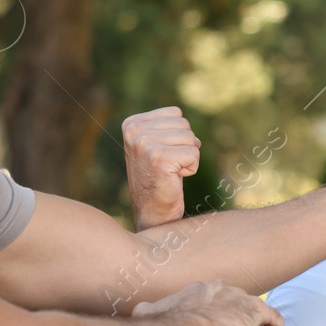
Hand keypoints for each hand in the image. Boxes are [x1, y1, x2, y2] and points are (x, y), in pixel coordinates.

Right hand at [123, 106, 199, 229]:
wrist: (152, 212)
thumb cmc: (159, 179)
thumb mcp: (156, 145)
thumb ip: (166, 128)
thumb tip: (188, 127)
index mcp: (131, 124)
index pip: (175, 114)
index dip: (177, 136)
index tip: (162, 155)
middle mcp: (134, 131)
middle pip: (184, 125)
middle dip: (184, 147)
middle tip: (168, 166)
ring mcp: (144, 144)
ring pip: (191, 138)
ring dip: (188, 158)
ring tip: (170, 172)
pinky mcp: (159, 158)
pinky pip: (194, 153)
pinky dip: (191, 168)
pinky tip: (174, 178)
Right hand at [132, 280, 282, 325]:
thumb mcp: (149, 315)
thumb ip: (148, 312)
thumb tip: (138, 311)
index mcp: (198, 290)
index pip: (209, 308)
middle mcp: (220, 289)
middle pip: (228, 317)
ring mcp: (239, 299)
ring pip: (246, 324)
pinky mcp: (255, 311)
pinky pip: (271, 318)